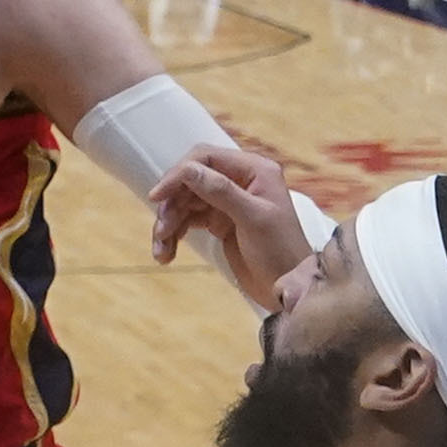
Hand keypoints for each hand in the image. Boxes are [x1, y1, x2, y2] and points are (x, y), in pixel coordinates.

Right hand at [149, 141, 313, 311]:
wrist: (289, 287)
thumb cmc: (279, 251)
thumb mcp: (252, 218)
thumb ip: (220, 191)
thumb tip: (186, 169)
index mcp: (254, 170)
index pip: (206, 158)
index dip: (179, 174)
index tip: (157, 196)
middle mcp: (240, 180)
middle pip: (191, 180)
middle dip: (172, 204)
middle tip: (162, 230)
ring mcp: (228, 201)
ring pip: (186, 202)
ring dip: (169, 223)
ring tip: (162, 250)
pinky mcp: (219, 222)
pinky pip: (189, 220)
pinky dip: (175, 234)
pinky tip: (167, 253)